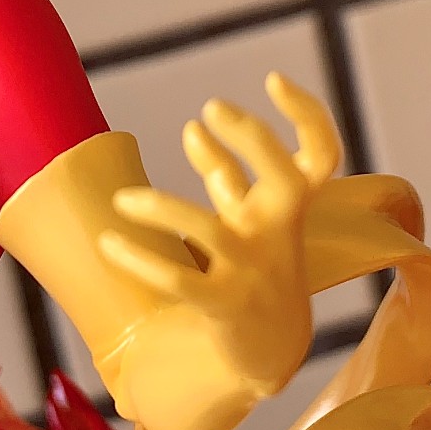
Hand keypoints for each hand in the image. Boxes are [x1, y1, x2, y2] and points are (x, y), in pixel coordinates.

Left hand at [95, 73, 340, 429]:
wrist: (273, 351)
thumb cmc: (256, 267)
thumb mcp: (248, 218)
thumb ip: (224, 173)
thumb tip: (192, 127)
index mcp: (289, 207)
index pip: (322, 154)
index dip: (308, 113)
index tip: (273, 78)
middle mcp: (277, 233)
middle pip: (283, 177)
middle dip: (253, 137)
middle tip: (212, 107)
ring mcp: (252, 271)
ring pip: (206, 230)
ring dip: (159, 208)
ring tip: (120, 199)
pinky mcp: (223, 307)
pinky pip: (178, 280)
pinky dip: (139, 259)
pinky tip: (108, 242)